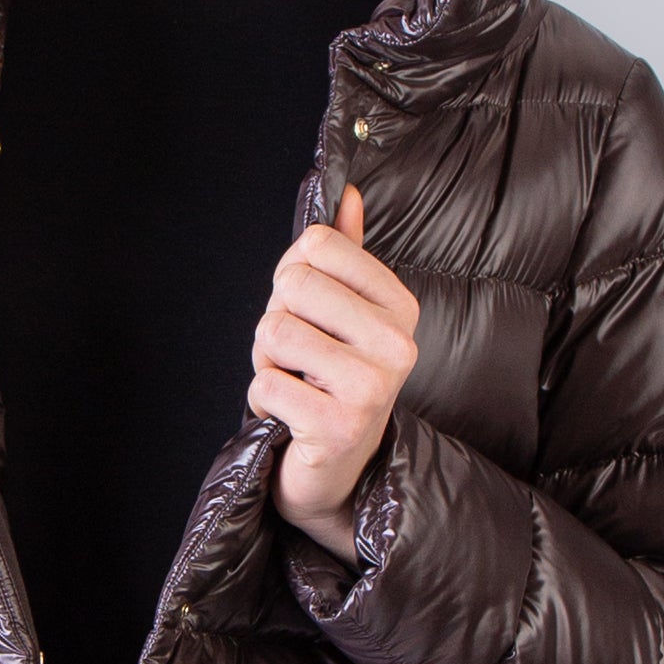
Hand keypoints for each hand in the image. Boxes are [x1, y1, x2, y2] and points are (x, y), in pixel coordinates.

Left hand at [247, 183, 419, 568]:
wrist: (337, 470)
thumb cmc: (331, 382)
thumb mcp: (341, 315)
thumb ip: (344, 255)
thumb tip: (346, 193)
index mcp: (400, 307)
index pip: (318, 245)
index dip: (292, 278)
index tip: (310, 315)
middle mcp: (397, 345)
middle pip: (293, 284)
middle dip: (274, 321)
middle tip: (296, 357)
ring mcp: (372, 388)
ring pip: (273, 332)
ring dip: (265, 362)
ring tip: (295, 385)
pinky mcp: (338, 427)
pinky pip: (264, 382)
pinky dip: (262, 400)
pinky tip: (291, 415)